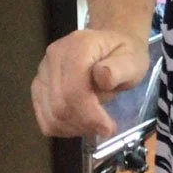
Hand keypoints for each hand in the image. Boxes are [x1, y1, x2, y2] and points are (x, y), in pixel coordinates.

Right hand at [31, 29, 149, 138]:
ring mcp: (42, 72)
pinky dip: (63, 127)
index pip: (73, 90)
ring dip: (74, 127)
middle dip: (84, 123)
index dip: (89, 115)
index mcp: (78, 46)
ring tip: (96, 122)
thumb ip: (120, 68)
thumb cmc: (124, 54)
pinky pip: (45, 119)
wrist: (111, 44)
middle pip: (60, 105)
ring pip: (50, 116)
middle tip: (106, 127)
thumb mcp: (133, 60)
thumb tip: (103, 76)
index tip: (108, 128)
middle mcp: (54, 57)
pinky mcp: (39, 87)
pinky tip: (82, 122)